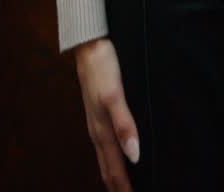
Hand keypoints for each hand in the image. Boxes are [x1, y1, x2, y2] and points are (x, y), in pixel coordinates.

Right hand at [74, 37, 138, 190]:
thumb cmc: (101, 68)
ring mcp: (96, 122)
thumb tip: (134, 156)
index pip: (115, 171)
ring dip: (114, 176)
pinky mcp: (98, 112)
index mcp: (102, 131)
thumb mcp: (113, 96)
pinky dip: (112, 158)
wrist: (88, 45)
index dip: (124, 189)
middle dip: (118, 188)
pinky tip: (119, 155)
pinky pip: (105, 144)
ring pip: (105, 158)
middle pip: (108, 169)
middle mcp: (97, 131)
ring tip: (123, 187)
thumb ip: (124, 125)